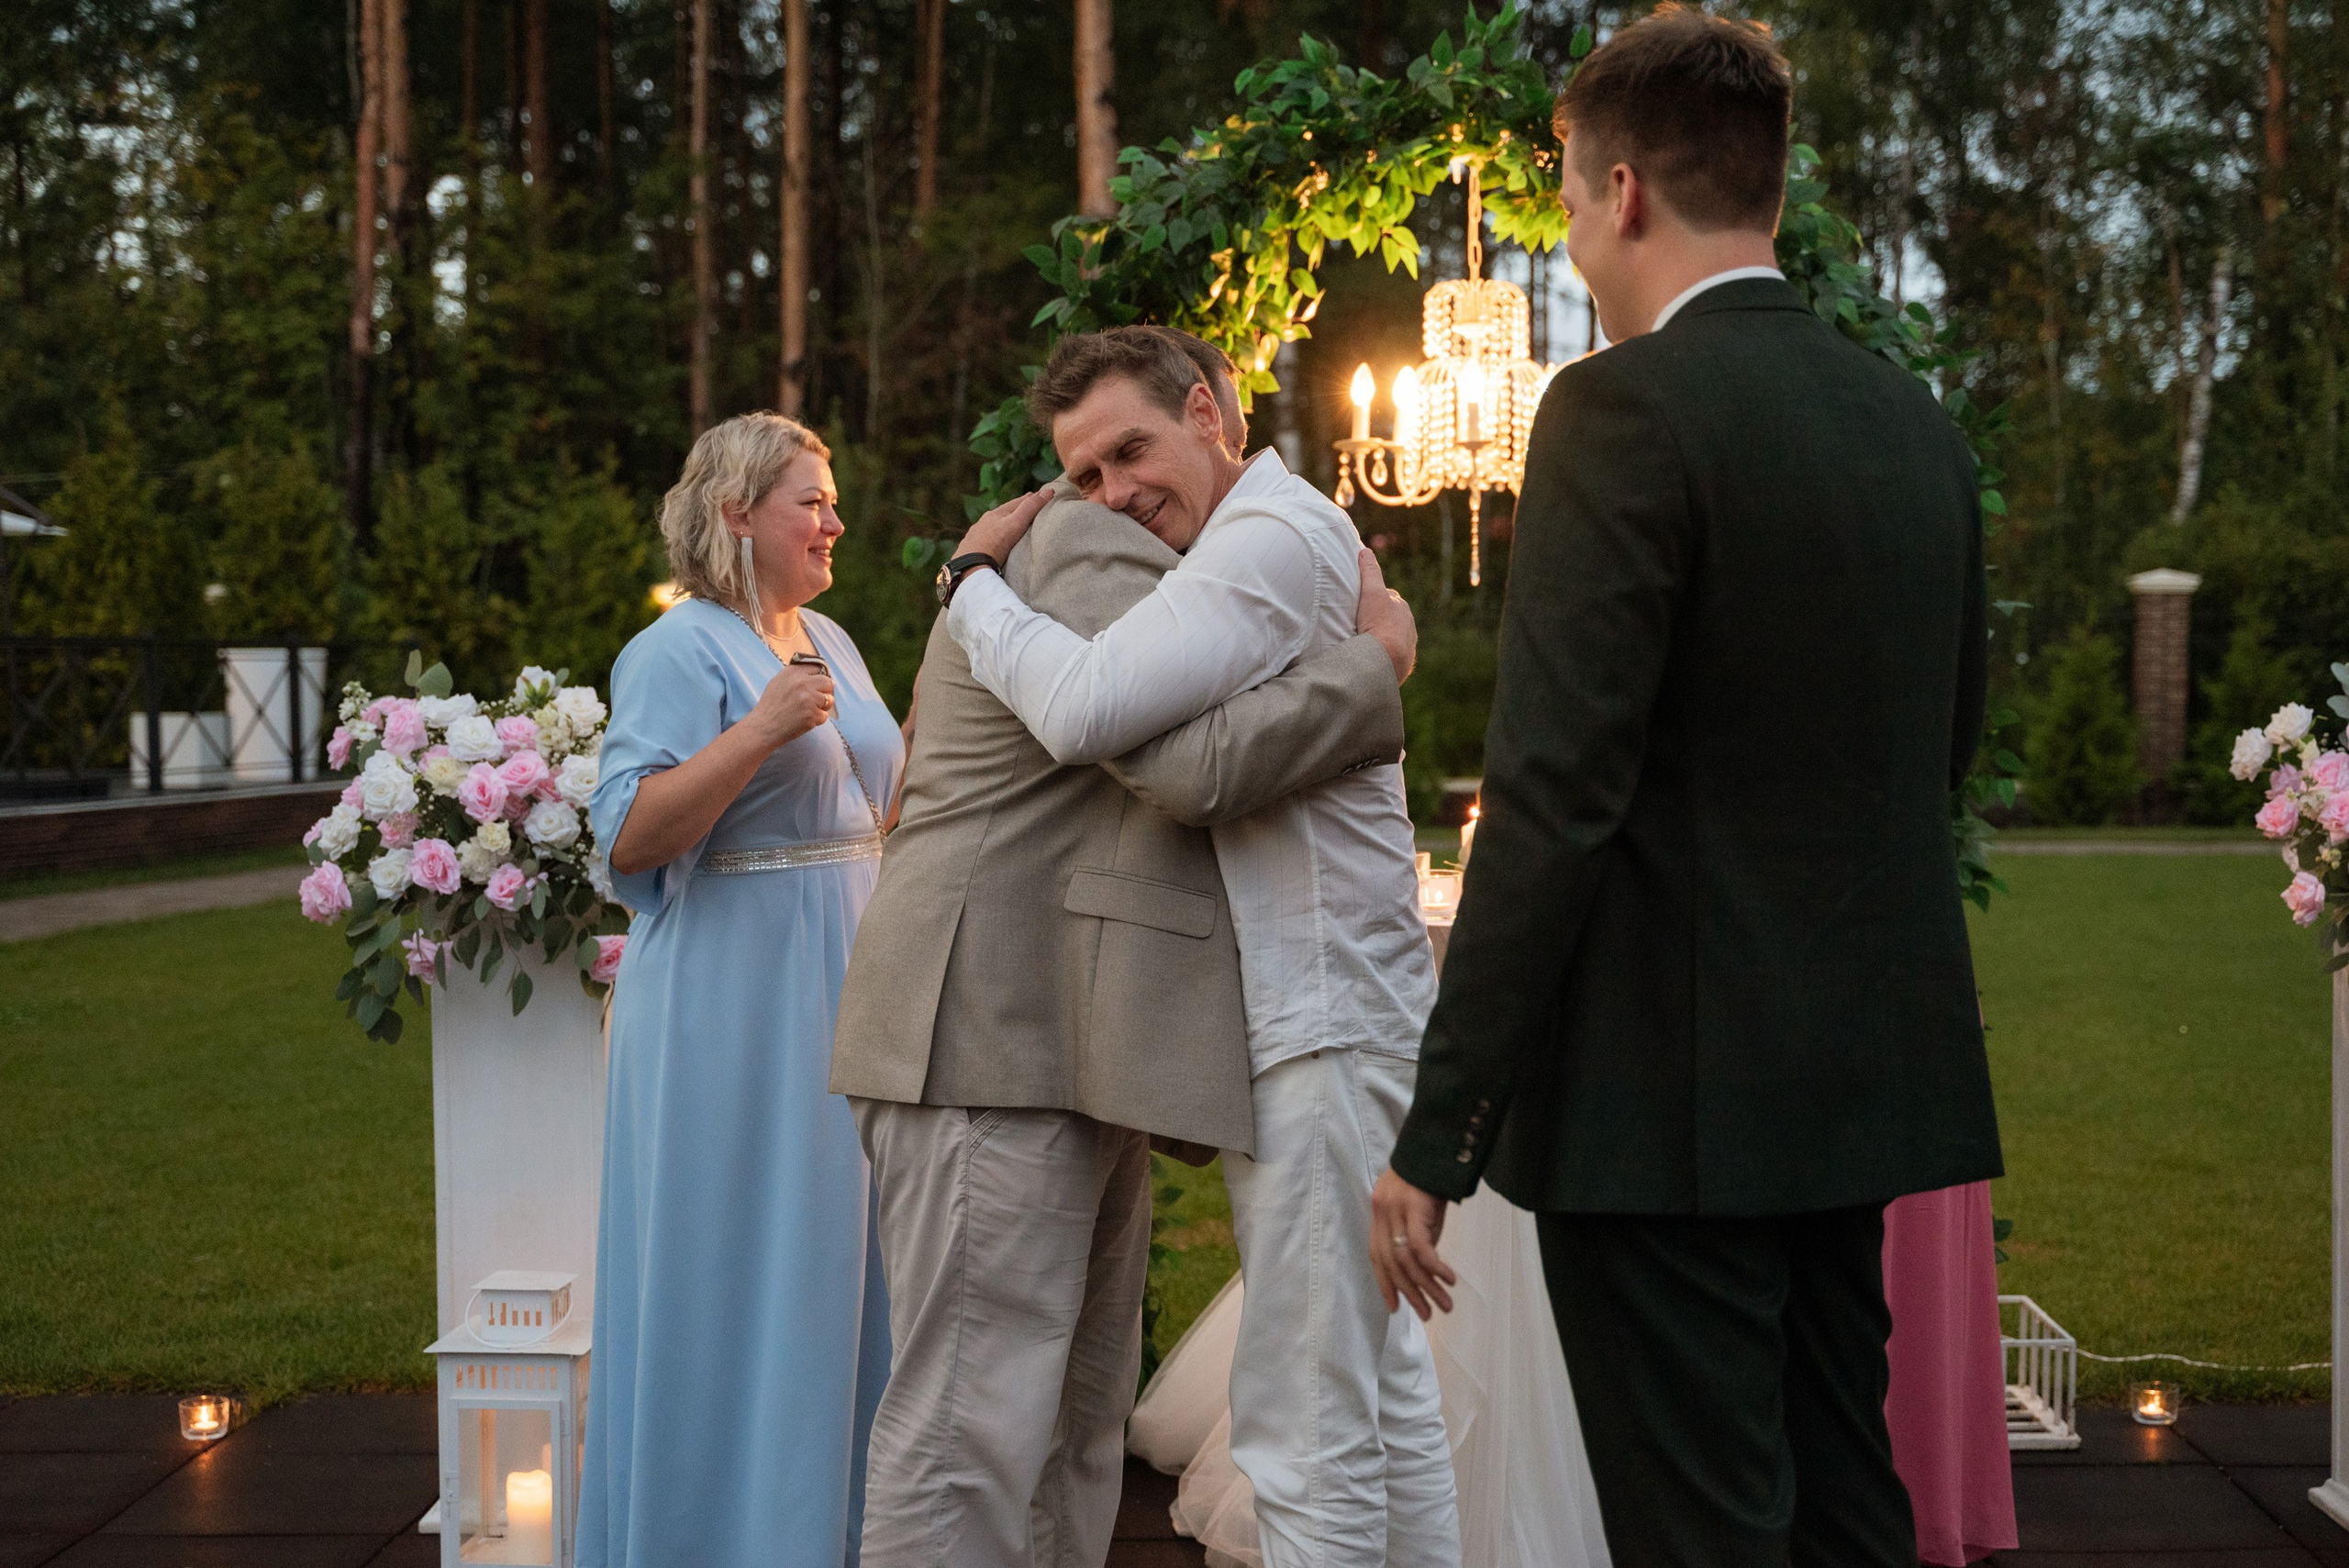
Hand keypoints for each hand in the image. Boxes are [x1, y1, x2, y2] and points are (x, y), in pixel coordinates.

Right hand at [747, 662, 834, 750]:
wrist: (763, 727)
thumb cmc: (771, 706)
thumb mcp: (778, 681)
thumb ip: (797, 675)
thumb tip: (817, 671)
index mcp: (793, 672)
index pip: (818, 667)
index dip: (818, 677)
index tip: (816, 685)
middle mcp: (802, 683)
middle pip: (828, 682)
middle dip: (826, 691)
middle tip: (817, 699)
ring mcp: (808, 699)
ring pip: (829, 700)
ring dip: (822, 707)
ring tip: (808, 711)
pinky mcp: (812, 714)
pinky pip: (824, 715)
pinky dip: (817, 719)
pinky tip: (804, 720)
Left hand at [954, 488, 1053, 567]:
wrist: (969, 568)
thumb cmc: (994, 545)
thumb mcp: (1015, 525)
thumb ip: (1030, 509)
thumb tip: (1048, 491)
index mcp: (996, 514)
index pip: (1017, 503)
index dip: (1029, 499)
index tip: (1038, 494)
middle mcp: (984, 521)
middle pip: (1004, 512)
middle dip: (1016, 509)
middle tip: (1026, 505)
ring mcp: (976, 534)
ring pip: (992, 524)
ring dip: (1003, 522)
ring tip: (1010, 523)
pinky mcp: (971, 548)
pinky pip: (984, 538)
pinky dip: (992, 535)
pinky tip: (992, 541)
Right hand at [1356, 547, 1416, 684]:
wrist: (1386, 659)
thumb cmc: (1378, 623)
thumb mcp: (1371, 592)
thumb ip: (1370, 572)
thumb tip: (1365, 551)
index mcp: (1401, 607)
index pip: (1387, 598)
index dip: (1373, 598)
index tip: (1361, 602)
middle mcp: (1408, 625)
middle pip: (1391, 617)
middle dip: (1379, 618)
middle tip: (1360, 623)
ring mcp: (1407, 645)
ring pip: (1393, 637)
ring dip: (1382, 638)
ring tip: (1364, 643)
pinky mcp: (1403, 663)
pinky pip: (1392, 655)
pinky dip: (1383, 654)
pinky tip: (1372, 657)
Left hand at [1369, 1167, 1456, 1318]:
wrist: (1435, 1147)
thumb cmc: (1428, 1179)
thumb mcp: (1417, 1209)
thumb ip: (1415, 1235)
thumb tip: (1424, 1268)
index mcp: (1379, 1215)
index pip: (1377, 1257)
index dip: (1385, 1285)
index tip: (1395, 1308)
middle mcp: (1382, 1214)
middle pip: (1392, 1264)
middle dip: (1411, 1294)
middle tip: (1428, 1315)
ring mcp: (1395, 1211)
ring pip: (1407, 1261)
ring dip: (1428, 1287)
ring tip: (1445, 1305)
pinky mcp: (1412, 1209)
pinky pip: (1421, 1248)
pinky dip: (1435, 1268)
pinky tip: (1448, 1280)